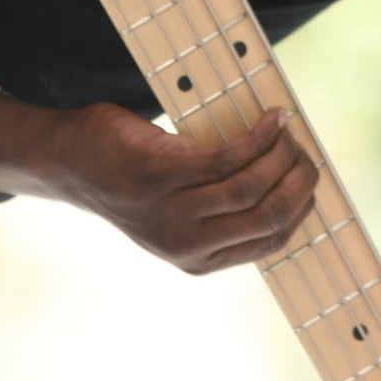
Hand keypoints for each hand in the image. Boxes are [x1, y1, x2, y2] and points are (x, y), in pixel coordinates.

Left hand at [43, 102, 319, 274]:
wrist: (70, 164)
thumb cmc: (131, 180)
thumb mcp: (175, 215)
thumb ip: (217, 213)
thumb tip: (277, 185)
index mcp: (198, 260)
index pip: (271, 242)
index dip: (300, 209)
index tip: (310, 179)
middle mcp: (187, 244)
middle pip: (269, 216)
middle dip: (299, 182)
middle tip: (306, 152)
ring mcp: (173, 212)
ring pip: (252, 187)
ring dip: (281, 154)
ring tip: (287, 130)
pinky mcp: (162, 175)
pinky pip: (228, 158)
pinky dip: (258, 137)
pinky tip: (269, 121)